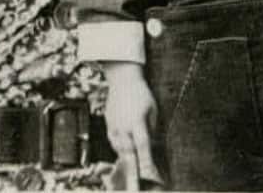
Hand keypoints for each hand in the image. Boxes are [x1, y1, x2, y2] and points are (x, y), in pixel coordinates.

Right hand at [102, 62, 163, 189]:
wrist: (122, 80)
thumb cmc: (142, 94)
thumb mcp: (153, 109)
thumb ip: (152, 130)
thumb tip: (152, 148)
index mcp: (137, 122)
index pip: (143, 146)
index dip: (147, 163)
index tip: (151, 176)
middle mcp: (123, 127)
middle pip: (128, 154)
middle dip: (132, 175)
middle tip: (135, 190)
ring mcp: (113, 128)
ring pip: (120, 152)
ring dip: (128, 164)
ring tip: (134, 177)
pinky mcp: (108, 127)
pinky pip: (115, 145)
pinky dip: (122, 152)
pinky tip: (127, 155)